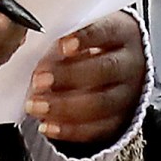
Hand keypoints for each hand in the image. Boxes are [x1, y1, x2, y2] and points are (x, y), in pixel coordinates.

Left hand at [25, 11, 144, 143]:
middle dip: (69, 75)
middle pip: (105, 69)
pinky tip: (46, 126)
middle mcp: (131, 64)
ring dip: (63, 107)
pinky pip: (96, 130)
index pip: (108, 31)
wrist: (120, 67)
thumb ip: (62, 36)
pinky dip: (68, 130)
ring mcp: (128, 96)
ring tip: (34, 105)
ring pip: (100, 104)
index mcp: (122, 33)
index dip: (86, 38)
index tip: (62, 45)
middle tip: (38, 80)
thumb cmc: (92, 44)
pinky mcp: (119, 121)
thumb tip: (30, 45)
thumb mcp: (84, 29)